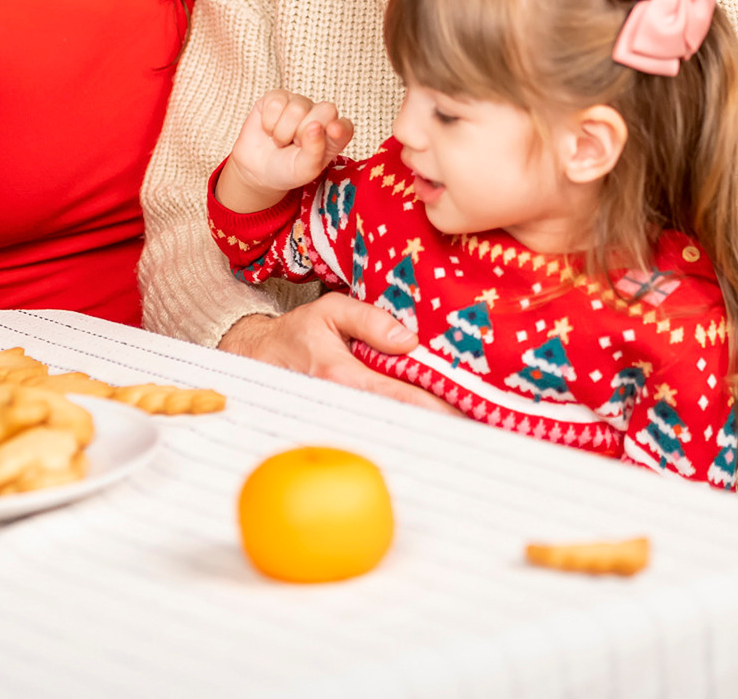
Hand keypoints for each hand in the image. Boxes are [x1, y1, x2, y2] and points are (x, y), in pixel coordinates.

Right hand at [217, 89, 354, 212]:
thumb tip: (315, 126)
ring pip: (297, 109)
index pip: (345, 126)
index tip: (333, 132)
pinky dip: (268, 122)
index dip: (340, 127)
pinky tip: (269, 129)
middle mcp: (320, 115)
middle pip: (326, 110)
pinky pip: (276, 104)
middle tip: (295, 145)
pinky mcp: (278, 98)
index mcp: (334, 136)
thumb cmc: (287, 169)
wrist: (257, 168)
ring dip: (283, 133)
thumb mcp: (303, 169)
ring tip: (281, 141)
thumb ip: (314, 151)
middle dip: (305, 133)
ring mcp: (300, 104)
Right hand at [219, 295, 459, 414]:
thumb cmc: (296, 332)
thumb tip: (409, 340)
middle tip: (480, 422)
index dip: (433, 406)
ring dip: (426, 427)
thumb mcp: (329, 310)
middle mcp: (343, 402)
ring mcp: (342, 416)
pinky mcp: (342, 420)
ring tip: (467, 424)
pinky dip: (406, 425)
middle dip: (438, 422)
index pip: (398, 395)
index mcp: (342, 374)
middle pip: (400, 418)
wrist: (256, 359)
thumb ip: (369, 320)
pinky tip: (434, 424)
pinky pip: (378, 425)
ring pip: (391, 426)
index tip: (466, 411)